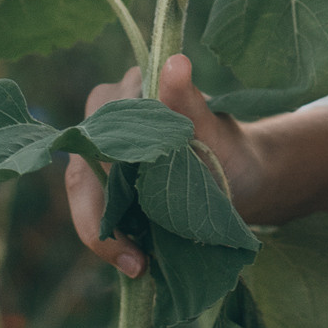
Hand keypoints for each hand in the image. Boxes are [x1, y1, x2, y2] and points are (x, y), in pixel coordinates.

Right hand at [63, 52, 265, 270]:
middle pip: (84, 167)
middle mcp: (107, 116)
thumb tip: (176, 61)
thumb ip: (188, 102)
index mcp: (131, 91)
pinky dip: (109, 236)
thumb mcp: (214, 132)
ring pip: (84, 191)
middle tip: (137, 261)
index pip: (101, 132)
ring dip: (104, 233)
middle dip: (103, 220)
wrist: (243, 179)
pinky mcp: (106, 180)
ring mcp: (102, 149)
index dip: (111, 174)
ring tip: (138, 266)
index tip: (135, 208)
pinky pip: (95, 208)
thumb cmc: (229, 150)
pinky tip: (135, 262)